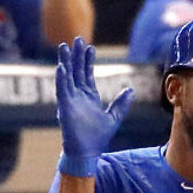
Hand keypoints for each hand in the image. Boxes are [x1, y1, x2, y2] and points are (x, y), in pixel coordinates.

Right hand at [55, 37, 133, 166]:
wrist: (87, 153)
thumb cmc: (97, 138)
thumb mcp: (114, 117)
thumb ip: (121, 103)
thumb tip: (131, 89)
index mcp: (89, 97)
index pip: (87, 74)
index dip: (88, 60)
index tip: (90, 47)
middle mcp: (78, 96)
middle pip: (76, 71)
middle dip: (77, 56)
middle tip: (76, 39)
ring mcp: (70, 101)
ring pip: (67, 77)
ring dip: (66, 62)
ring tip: (65, 47)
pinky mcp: (64, 108)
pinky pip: (62, 90)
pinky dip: (61, 79)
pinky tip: (61, 67)